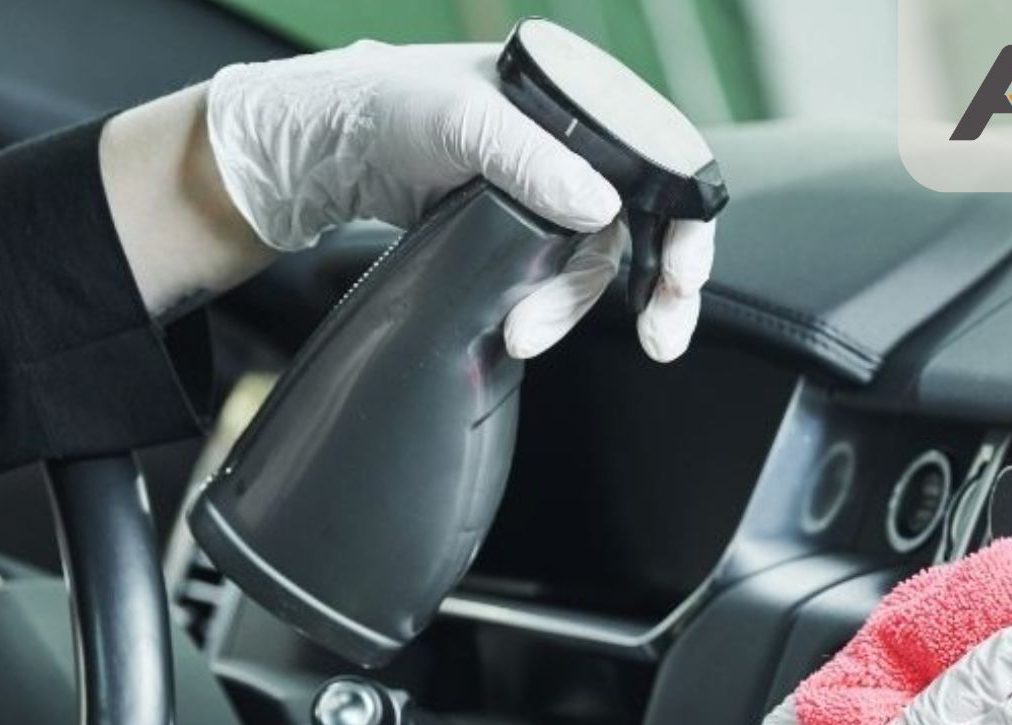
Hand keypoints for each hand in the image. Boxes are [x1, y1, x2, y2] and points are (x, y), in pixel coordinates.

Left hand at [205, 41, 714, 360]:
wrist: (323, 146)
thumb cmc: (387, 105)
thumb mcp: (461, 121)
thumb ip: (533, 161)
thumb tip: (601, 210)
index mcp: (579, 99)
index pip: (665, 161)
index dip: (688, 222)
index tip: (683, 275)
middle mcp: (576, 143)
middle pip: (646, 222)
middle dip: (659, 286)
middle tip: (660, 338)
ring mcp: (549, 190)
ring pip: (596, 260)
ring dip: (574, 305)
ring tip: (527, 334)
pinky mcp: (519, 230)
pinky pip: (557, 274)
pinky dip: (551, 307)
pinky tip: (527, 327)